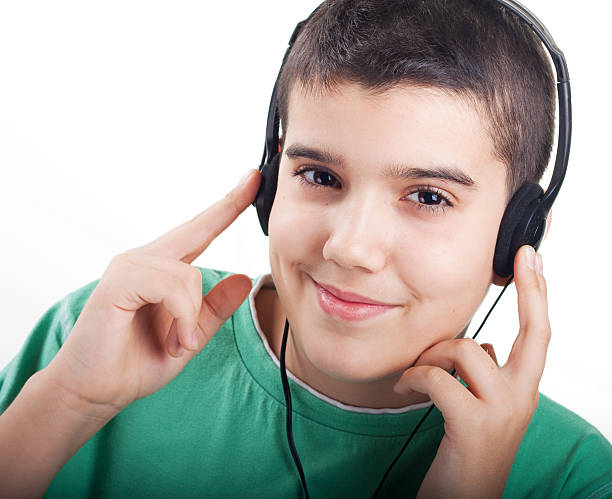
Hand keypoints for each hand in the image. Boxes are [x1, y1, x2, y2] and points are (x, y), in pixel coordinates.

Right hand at [44, 169, 260, 417]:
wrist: (96, 392)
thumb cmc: (136, 361)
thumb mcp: (190, 335)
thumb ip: (215, 308)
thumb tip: (243, 277)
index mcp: (163, 270)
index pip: (201, 230)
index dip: (227, 205)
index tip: (252, 180)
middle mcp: (146, 259)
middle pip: (197, 229)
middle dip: (227, 205)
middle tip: (253, 178)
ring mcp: (130, 267)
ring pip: (188, 273)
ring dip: (191, 316)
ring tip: (180, 344)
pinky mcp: (118, 282)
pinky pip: (169, 285)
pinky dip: (180, 316)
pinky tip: (174, 340)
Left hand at [393, 245, 549, 497]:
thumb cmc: (466, 450)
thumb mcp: (481, 407)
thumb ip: (485, 376)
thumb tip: (481, 344)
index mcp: (522, 390)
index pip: (539, 335)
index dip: (538, 294)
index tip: (533, 259)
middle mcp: (522, 398)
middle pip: (534, 333)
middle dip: (530, 291)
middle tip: (523, 260)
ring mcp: (502, 412)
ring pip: (466, 349)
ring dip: (432, 354)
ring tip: (415, 372)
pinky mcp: (474, 425)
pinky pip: (437, 378)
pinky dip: (413, 376)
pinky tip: (403, 387)